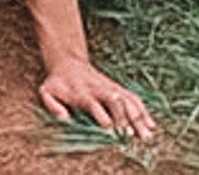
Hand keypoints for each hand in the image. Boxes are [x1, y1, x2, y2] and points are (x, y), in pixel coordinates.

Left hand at [38, 58, 155, 138]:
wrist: (69, 63)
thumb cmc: (57, 83)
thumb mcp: (46, 91)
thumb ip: (52, 105)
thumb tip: (64, 118)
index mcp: (81, 93)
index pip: (94, 105)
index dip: (102, 118)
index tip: (110, 131)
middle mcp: (99, 89)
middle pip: (115, 102)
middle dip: (124, 118)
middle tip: (132, 135)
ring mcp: (111, 88)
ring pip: (128, 101)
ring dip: (139, 118)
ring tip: (147, 135)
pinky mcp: (119, 88)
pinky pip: (134, 99)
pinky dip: (144, 111)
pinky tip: (151, 125)